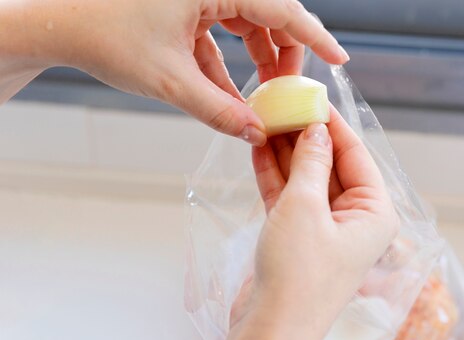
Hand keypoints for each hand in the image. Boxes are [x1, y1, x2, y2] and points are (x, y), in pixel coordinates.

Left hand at [0, 0, 348, 145]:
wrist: (56, 26)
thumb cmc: (105, 38)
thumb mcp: (170, 80)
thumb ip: (219, 110)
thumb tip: (257, 135)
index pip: (281, 9)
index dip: (314, 37)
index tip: (338, 60)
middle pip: (269, 17)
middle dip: (283, 57)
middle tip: (289, 93)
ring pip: (247, 26)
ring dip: (257, 63)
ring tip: (264, 99)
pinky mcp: (186, 6)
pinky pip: (221, 34)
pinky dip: (227, 65)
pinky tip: (231, 97)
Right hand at [223, 109, 398, 339]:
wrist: (271, 327)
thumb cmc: (298, 276)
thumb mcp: (305, 207)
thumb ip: (311, 162)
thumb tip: (316, 130)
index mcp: (374, 213)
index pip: (355, 155)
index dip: (332, 124)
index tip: (312, 97)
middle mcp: (355, 219)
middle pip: (330, 165)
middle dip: (305, 137)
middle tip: (283, 106)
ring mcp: (326, 228)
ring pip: (307, 179)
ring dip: (287, 153)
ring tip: (267, 120)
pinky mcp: (300, 237)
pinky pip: (290, 197)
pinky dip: (275, 175)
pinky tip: (260, 148)